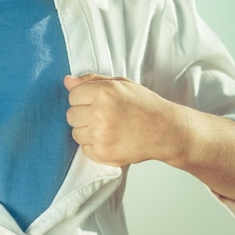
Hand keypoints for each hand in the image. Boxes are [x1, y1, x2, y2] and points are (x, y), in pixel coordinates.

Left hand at [64, 74, 184, 166]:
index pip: (72, 94)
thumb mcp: (120, 83)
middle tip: (102, 114)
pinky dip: (93, 145)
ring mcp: (101, 136)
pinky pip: (84, 148)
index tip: (95, 100)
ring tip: (107, 126)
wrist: (166, 130)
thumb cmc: (144, 104)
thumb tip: (67, 81)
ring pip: (75, 132)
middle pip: (70, 114)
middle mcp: (100, 114)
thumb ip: (91, 80)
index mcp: (103, 92)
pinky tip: (109, 138)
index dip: (83, 97)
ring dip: (86, 130)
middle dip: (83, 113)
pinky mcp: (103, 154)